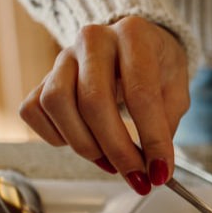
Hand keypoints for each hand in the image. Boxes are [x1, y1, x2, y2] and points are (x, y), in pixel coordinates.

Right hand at [19, 16, 189, 194]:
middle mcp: (93, 40)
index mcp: (133, 35)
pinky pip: (35, 111)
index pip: (140, 93)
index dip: (152, 139)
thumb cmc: (156, 65)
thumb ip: (167, 122)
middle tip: (137, 176)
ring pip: (57, 105)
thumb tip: (155, 167)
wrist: (132, 41)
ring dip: (85, 144)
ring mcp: (63, 56)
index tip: (160, 173)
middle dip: (117, 149)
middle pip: (93, 101)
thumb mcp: (176, 87)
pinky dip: (57, 136)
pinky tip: (84, 141)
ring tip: (111, 161)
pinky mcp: (43, 76)